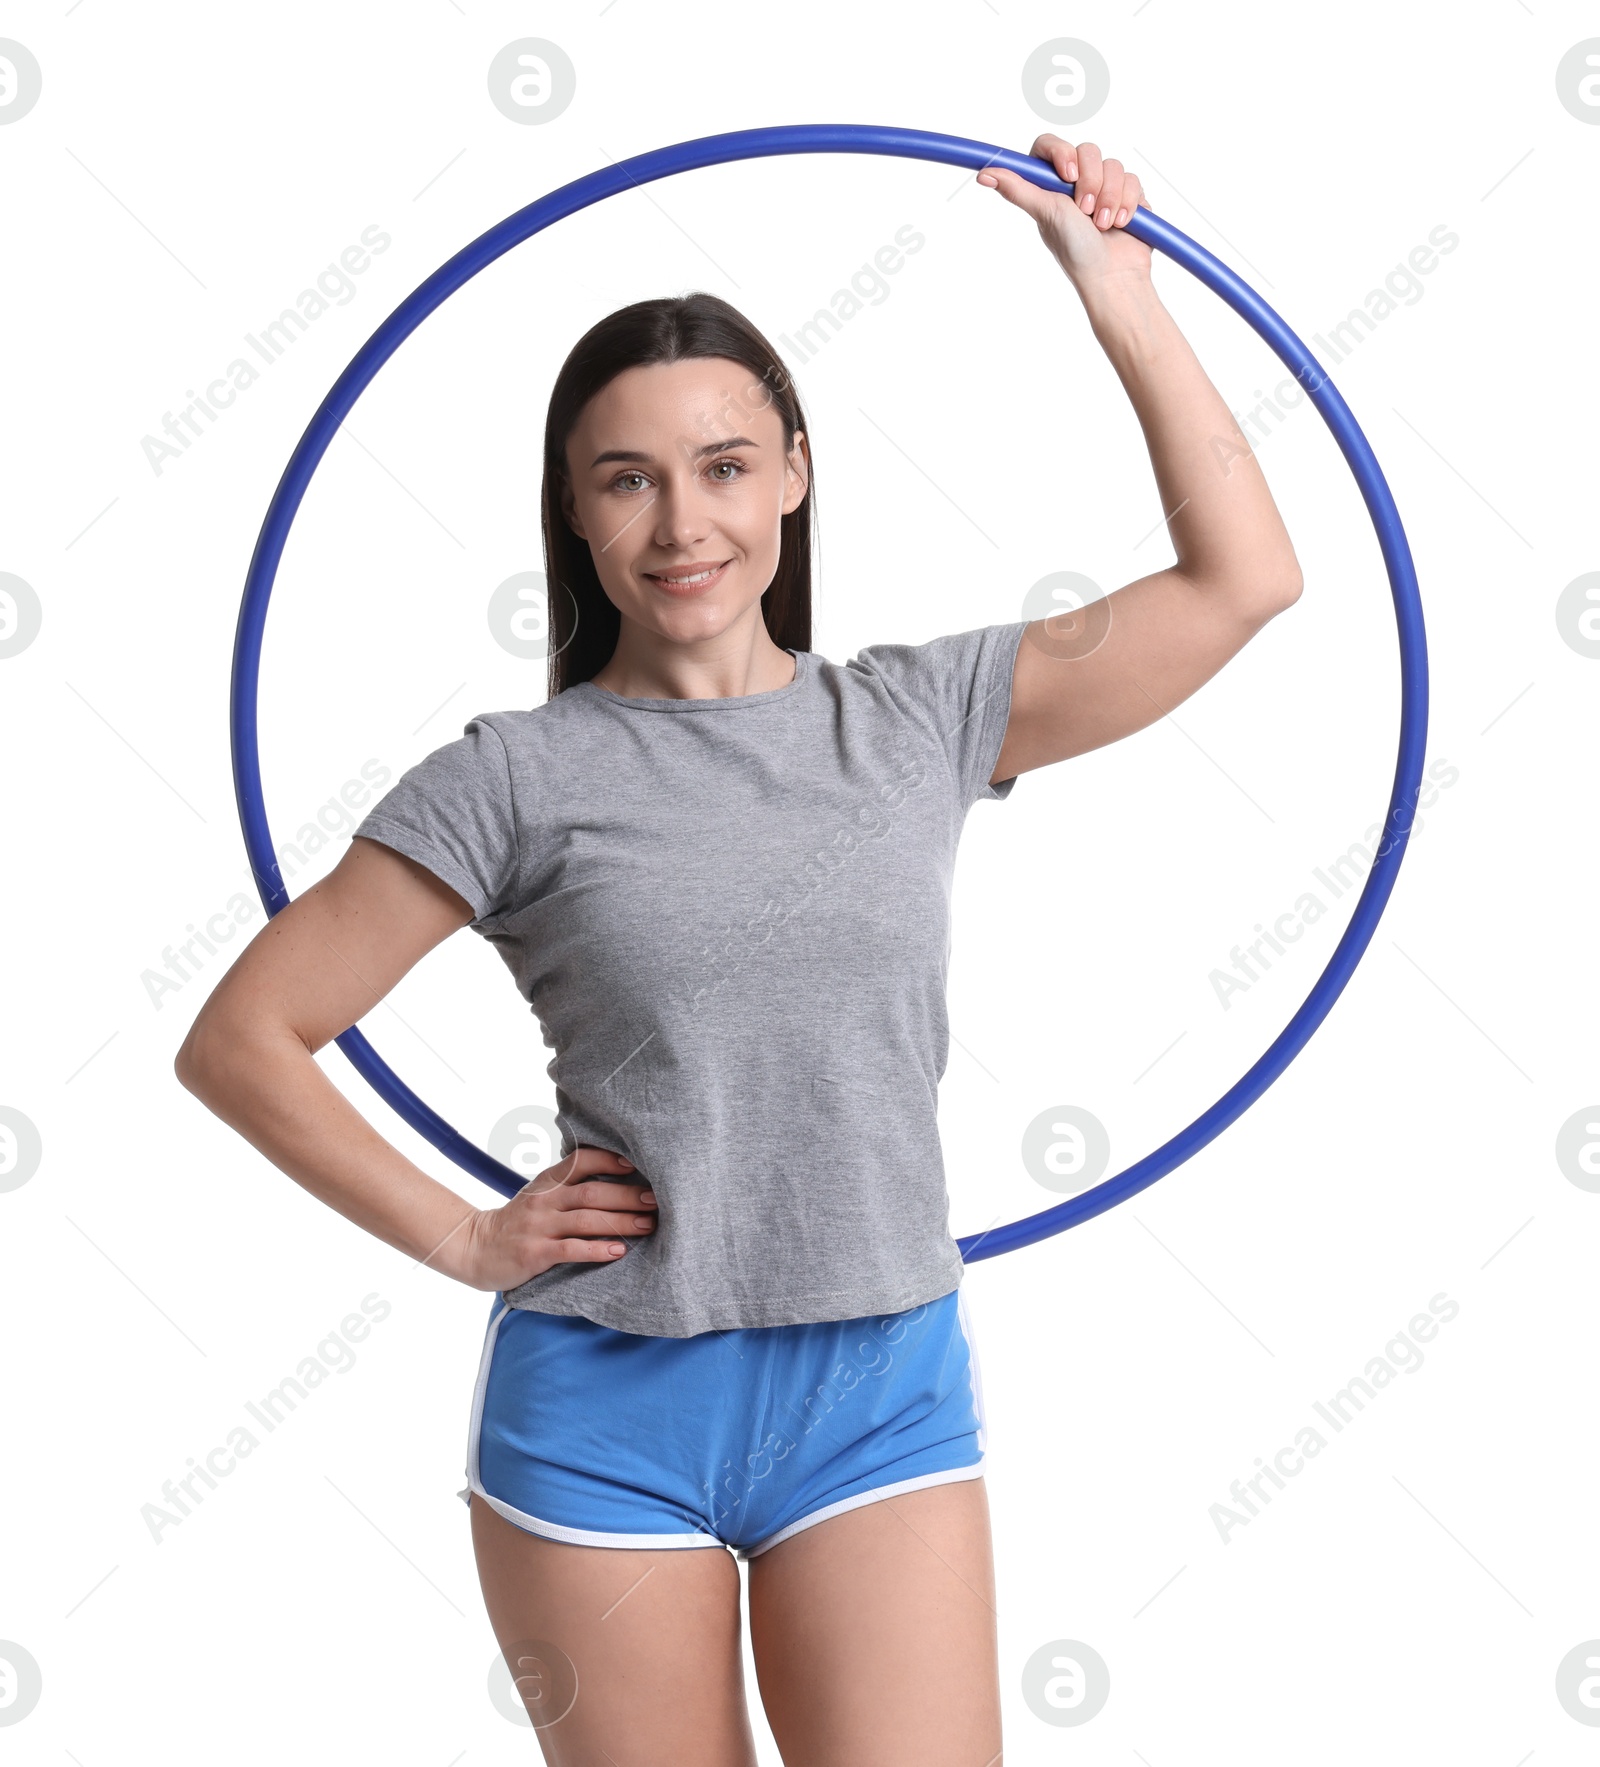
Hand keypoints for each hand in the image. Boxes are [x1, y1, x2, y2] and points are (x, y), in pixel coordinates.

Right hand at [456, 1144, 656, 1291]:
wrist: (476, 1248)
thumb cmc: (519, 1221)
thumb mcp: (540, 1194)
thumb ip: (569, 1184)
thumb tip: (618, 1175)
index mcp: (548, 1181)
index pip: (582, 1161)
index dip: (611, 1160)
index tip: (639, 1165)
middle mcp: (545, 1200)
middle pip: (593, 1192)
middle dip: (628, 1196)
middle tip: (656, 1201)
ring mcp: (539, 1226)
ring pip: (587, 1220)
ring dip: (622, 1222)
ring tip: (648, 1226)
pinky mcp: (535, 1253)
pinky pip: (571, 1249)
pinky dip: (597, 1250)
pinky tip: (618, 1251)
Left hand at [977, 134, 1152, 297]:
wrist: (1112, 277)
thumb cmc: (1075, 251)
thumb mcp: (1045, 213)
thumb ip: (1018, 189)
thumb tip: (984, 175)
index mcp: (1051, 185)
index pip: (1049, 145)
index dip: (1061, 152)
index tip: (1068, 175)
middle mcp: (1077, 183)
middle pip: (1088, 150)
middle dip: (1091, 182)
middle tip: (1086, 212)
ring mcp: (1104, 188)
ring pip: (1114, 164)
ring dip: (1111, 197)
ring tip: (1105, 225)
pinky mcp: (1128, 195)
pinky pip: (1133, 179)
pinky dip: (1128, 202)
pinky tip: (1123, 224)